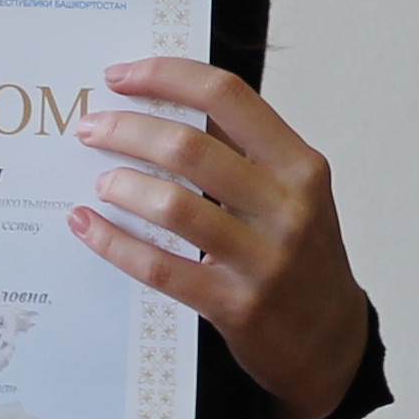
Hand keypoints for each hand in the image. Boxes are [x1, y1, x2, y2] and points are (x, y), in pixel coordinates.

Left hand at [73, 58, 370, 418]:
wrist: (331, 342)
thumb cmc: (301, 256)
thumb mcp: (292, 193)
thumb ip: (243, 150)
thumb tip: (162, 102)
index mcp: (300, 165)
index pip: (228, 96)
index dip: (166, 76)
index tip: (120, 76)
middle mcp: (286, 207)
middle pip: (190, 147)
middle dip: (126, 130)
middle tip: (91, 128)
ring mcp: (263, 260)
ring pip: (173, 205)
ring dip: (121, 185)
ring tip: (100, 181)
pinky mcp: (234, 305)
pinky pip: (159, 266)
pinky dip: (113, 242)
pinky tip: (87, 226)